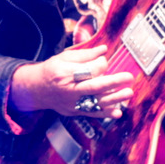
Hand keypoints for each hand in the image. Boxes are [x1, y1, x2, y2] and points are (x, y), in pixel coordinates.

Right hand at [10, 44, 131, 119]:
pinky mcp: (74, 111)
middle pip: (94, 87)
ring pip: (96, 102)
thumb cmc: (52, 71)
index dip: (101, 65)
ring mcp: (72, 103)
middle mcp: (69, 90)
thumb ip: (85, 54)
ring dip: (114, 99)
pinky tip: (118, 112)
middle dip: (113, 82)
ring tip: (128, 93)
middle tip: (128, 77)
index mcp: (65, 73)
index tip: (105, 60)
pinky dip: (105, 114)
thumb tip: (104, 49)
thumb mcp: (64, 58)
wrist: (36, 90)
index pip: (88, 70)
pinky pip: (92, 113)